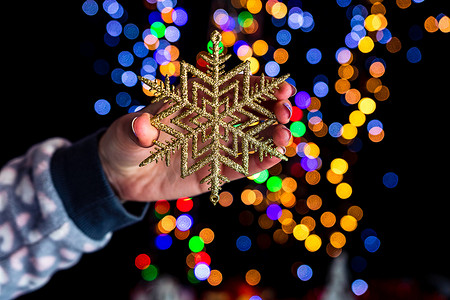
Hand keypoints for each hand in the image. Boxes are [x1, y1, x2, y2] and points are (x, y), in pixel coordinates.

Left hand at [98, 77, 294, 201]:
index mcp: (194, 103)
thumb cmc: (124, 144)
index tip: (276, 83)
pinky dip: (258, 161)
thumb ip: (135, 130)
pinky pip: (240, 165)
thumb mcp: (125, 134)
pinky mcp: (214, 170)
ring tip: (284, 135)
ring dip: (271, 135)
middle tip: (286, 111)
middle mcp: (211, 121)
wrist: (123, 175)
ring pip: (250, 137)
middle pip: (248, 110)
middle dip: (271, 107)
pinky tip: (274, 156)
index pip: (229, 87)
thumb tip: (143, 127)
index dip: (254, 84)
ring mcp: (215, 146)